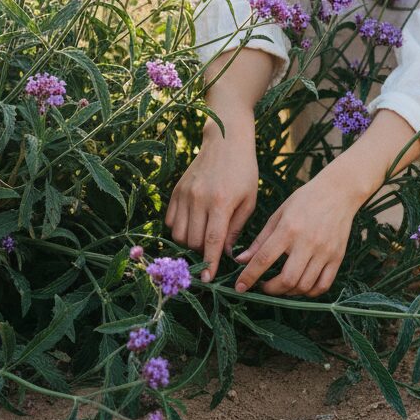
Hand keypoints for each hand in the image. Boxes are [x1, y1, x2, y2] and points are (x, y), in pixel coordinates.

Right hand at [164, 112, 257, 284]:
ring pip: (178, 234)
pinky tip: (192, 225)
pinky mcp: (176, 190)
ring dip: (189, 243)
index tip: (207, 279)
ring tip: (203, 238)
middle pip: (193, 241)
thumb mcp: (249, 200)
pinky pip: (170, 220)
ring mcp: (185, 194)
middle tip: (213, 251)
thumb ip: (236, 228)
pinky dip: (178, 229)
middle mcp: (199, 199)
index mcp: (221, 202)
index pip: (213, 241)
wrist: (225, 140)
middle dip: (202, 253)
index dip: (209, 262)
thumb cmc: (243, 171)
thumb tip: (226, 253)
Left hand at [232, 166, 366, 297]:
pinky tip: (299, 286)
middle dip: (271, 289)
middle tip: (263, 287)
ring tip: (280, 286)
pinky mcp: (337, 258)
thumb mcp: (279, 214)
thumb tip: (241, 260)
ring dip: (288, 292)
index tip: (239, 287)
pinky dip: (309, 292)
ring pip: (304, 286)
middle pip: (287, 279)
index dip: (249, 276)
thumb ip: (260, 240)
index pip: (264, 258)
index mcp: (288, 229)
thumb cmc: (304, 200)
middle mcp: (307, 242)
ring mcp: (325, 252)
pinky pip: (323, 285)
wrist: (338, 192)